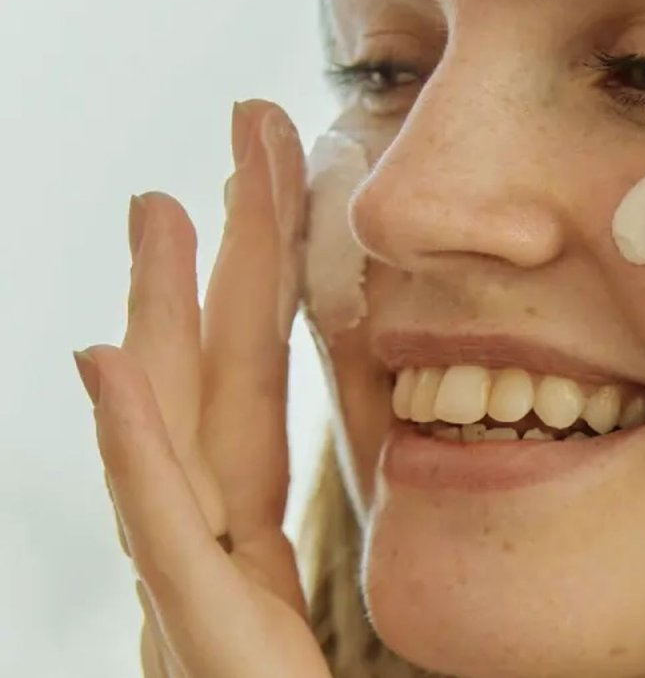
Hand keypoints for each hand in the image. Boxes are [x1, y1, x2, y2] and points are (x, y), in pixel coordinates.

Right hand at [74, 100, 329, 676]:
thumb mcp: (367, 633)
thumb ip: (372, 552)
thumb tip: (408, 451)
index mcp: (259, 560)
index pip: (259, 403)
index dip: (261, 294)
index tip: (276, 187)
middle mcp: (216, 575)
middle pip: (213, 396)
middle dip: (219, 266)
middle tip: (231, 145)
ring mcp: (199, 617)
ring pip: (173, 446)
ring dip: (161, 322)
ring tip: (159, 210)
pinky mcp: (213, 662)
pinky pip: (171, 545)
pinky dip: (133, 452)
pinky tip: (109, 360)